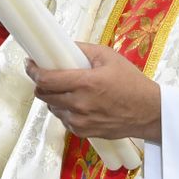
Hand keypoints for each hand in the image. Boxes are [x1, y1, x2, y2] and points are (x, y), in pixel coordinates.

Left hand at [26, 42, 160, 141]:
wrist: (149, 112)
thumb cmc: (131, 83)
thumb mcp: (108, 57)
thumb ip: (82, 49)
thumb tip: (61, 46)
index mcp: (86, 83)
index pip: (46, 79)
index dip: (33, 71)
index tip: (30, 64)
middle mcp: (80, 104)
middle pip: (43, 94)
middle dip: (41, 83)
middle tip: (47, 75)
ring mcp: (80, 121)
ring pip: (52, 107)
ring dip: (53, 97)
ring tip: (67, 89)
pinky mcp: (83, 132)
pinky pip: (63, 119)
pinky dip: (65, 110)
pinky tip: (78, 103)